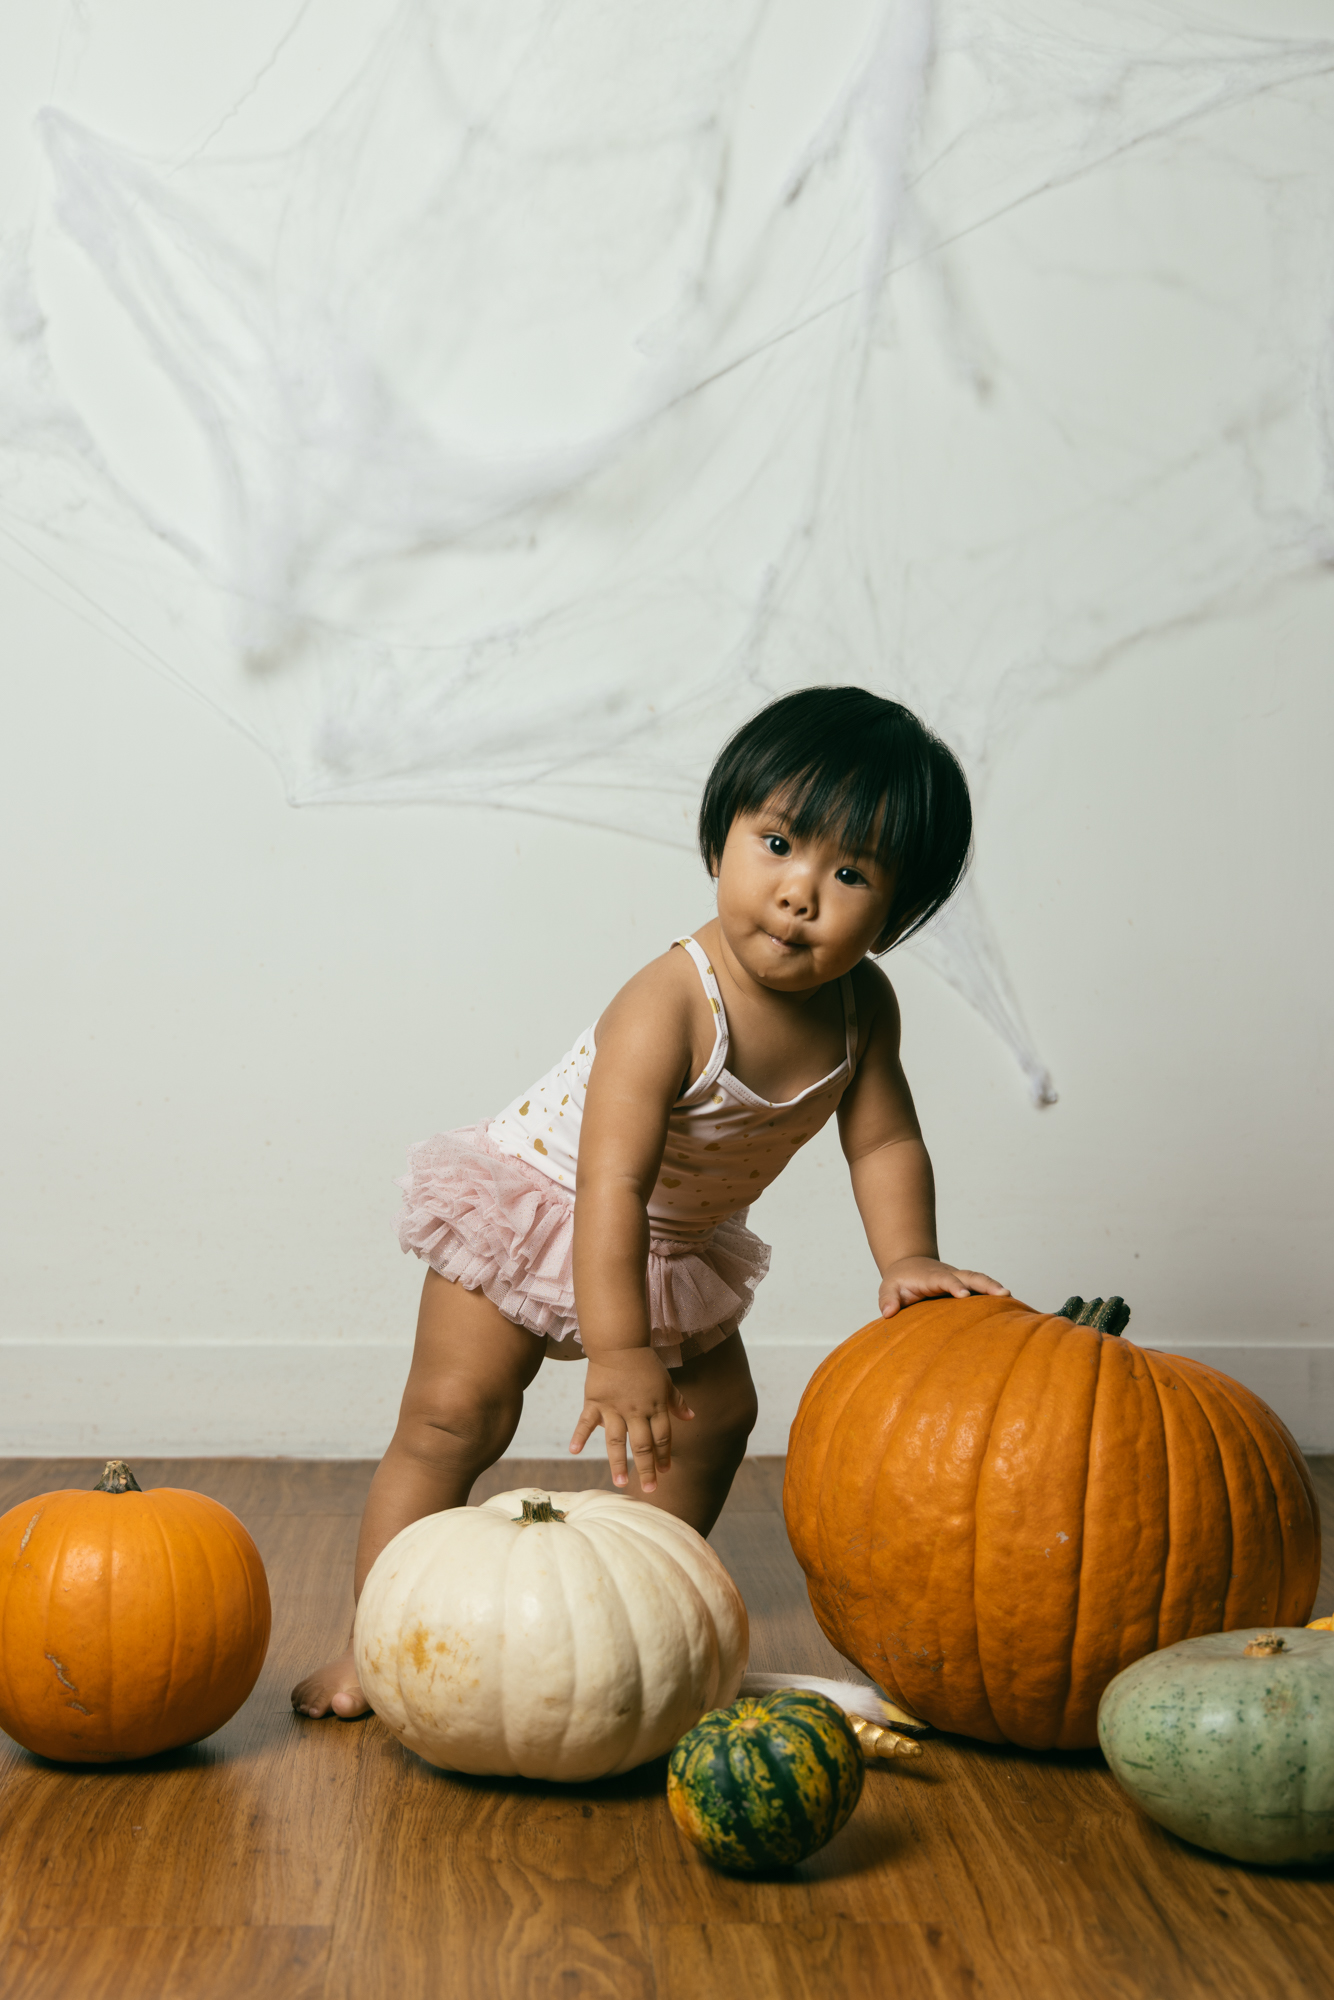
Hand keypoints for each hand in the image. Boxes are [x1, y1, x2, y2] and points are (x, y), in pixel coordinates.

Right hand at [568, 1347, 694, 1492]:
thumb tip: (691, 1417)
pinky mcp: (595, 1401)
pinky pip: (586, 1421)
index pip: (662, 1437)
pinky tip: (574, 1451)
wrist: (619, 1343)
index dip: (665, 1455)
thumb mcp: (666, 1381)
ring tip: (620, 1483)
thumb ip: (676, 1401)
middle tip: (651, 1490)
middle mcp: (635, 1411)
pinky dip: (580, 1436)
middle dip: (647, 1468)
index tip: (666, 1471)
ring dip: (618, 1463)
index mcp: (654, 1406)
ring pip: (616, 1441)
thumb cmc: (644, 1363)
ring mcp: (613, 1408)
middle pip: (642, 1445)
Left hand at [879, 1256, 1008, 1319]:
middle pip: (970, 1276)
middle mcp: (949, 1275)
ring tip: (1011, 1297)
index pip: (945, 1280)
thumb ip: (887, 1299)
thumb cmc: (899, 1280)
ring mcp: (959, 1279)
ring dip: (994, 1287)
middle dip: (986, 1284)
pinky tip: (1010, 1305)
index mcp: (932, 1277)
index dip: (954, 1286)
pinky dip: (994, 1293)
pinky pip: (981, 1288)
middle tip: (1003, 1293)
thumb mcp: (888, 1288)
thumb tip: (889, 1312)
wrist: (909, 1266)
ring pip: (979, 1279)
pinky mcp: (965, 1285)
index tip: (964, 1296)